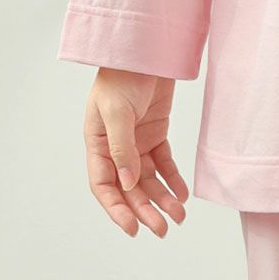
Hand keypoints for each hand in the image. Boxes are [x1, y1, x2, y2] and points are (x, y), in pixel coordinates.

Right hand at [82, 68, 189, 236]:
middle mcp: (115, 148)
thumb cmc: (123, 76)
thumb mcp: (117, 111)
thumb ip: (122, 148)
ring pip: (148, 179)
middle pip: (129, 188)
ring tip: (178, 217)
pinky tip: (182, 194)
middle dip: (145, 210)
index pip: (104, 186)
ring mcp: (136, 142)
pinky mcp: (155, 133)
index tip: (132, 229)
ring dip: (162, 198)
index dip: (116, 209)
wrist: (147, 50)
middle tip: (162, 230)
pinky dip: (173, 178)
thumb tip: (129, 184)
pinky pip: (164, 162)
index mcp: (97, 144)